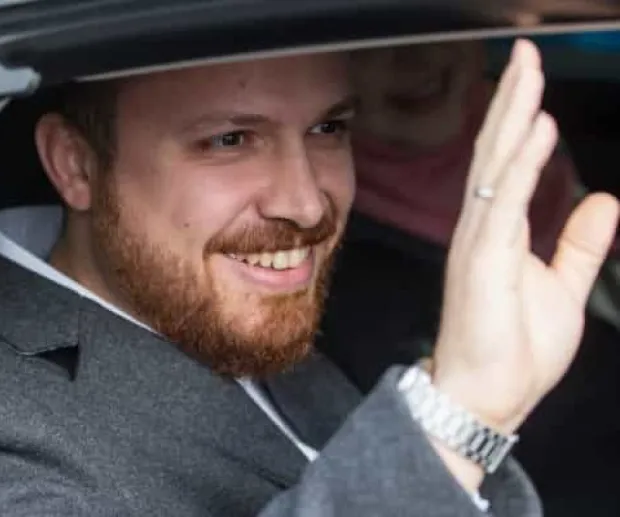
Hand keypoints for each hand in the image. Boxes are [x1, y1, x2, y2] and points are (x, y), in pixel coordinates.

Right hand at [431, 39, 619, 432]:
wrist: (486, 394)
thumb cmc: (514, 347)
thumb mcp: (563, 287)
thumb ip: (579, 243)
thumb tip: (603, 199)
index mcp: (497, 232)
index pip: (507, 162)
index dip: (520, 118)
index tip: (533, 77)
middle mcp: (481, 227)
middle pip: (496, 151)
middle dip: (513, 101)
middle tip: (526, 53)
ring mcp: (478, 241)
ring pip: (495, 165)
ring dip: (514, 117)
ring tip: (529, 73)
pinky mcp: (483, 260)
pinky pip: (504, 203)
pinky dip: (522, 164)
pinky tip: (538, 130)